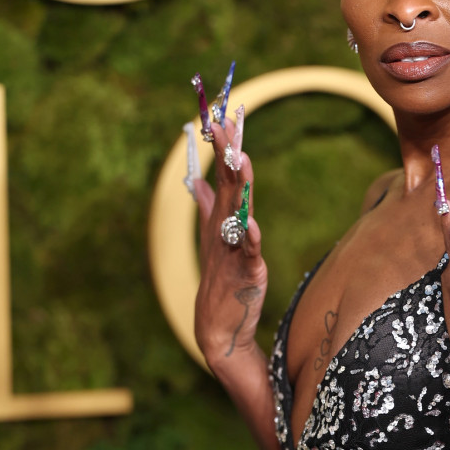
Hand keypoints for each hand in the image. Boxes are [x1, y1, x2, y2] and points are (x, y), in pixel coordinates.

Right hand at [194, 114, 266, 372]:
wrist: (218, 330)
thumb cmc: (221, 282)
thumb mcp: (213, 240)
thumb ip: (208, 208)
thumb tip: (198, 182)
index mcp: (219, 221)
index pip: (222, 178)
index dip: (222, 149)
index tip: (221, 119)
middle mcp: (223, 231)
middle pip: (228, 187)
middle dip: (226, 156)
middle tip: (224, 126)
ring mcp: (233, 250)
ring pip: (237, 213)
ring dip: (239, 187)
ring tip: (241, 160)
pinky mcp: (247, 273)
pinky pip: (248, 253)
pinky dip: (249, 238)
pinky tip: (252, 224)